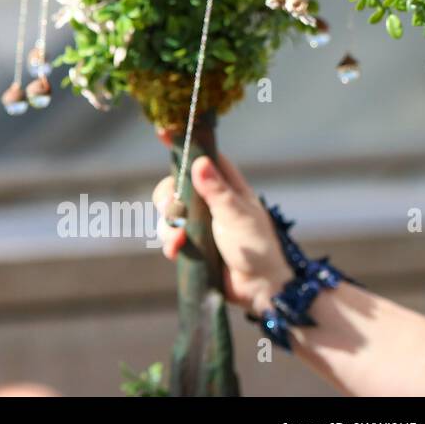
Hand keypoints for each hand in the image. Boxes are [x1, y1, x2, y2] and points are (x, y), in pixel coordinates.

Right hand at [151, 126, 295, 313]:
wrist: (261, 289)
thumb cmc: (258, 247)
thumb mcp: (237, 215)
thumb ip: (217, 190)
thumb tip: (199, 162)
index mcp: (227, 186)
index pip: (203, 157)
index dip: (184, 146)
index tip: (164, 134)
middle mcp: (210, 201)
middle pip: (175, 186)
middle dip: (168, 199)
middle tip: (172, 210)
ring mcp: (199, 223)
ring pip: (168, 213)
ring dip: (168, 227)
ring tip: (180, 241)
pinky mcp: (192, 243)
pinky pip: (169, 237)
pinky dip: (170, 244)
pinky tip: (177, 251)